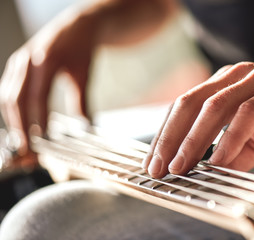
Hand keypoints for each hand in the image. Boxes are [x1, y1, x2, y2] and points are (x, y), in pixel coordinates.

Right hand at [0, 6, 94, 158]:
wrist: (76, 26)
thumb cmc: (81, 49)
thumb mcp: (84, 74)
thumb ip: (82, 101)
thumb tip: (85, 128)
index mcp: (46, 60)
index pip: (37, 97)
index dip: (37, 121)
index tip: (42, 142)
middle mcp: (27, 60)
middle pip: (16, 99)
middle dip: (20, 127)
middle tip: (28, 150)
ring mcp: (18, 62)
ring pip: (7, 97)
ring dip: (13, 122)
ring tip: (24, 143)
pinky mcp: (16, 66)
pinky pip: (8, 91)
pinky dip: (12, 111)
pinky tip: (20, 125)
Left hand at [143, 62, 253, 177]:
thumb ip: (231, 155)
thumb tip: (205, 174)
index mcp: (224, 86)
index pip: (184, 108)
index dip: (165, 135)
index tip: (154, 162)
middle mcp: (234, 78)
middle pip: (190, 104)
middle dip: (169, 138)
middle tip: (158, 168)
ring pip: (213, 107)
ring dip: (193, 140)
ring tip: (180, 166)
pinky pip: (247, 115)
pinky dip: (230, 139)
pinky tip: (219, 160)